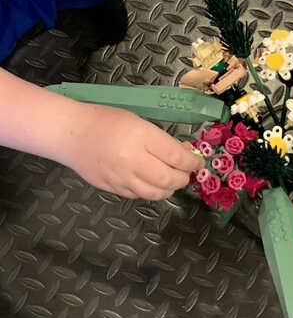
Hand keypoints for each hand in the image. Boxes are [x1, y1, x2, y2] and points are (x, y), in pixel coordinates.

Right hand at [61, 104, 202, 199]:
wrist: (70, 133)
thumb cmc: (106, 121)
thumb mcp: (139, 122)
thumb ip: (162, 140)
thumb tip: (185, 152)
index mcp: (141, 138)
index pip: (176, 157)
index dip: (192, 162)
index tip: (198, 162)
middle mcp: (132, 161)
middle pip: (168, 179)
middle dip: (183, 178)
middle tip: (186, 173)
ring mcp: (120, 178)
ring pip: (155, 193)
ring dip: (169, 189)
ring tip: (172, 181)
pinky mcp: (111, 189)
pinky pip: (138, 196)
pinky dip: (150, 192)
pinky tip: (152, 183)